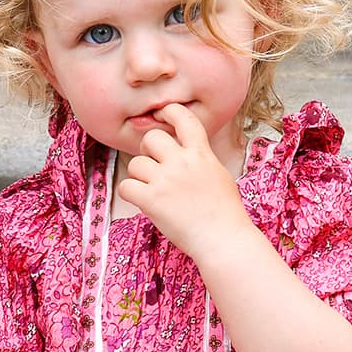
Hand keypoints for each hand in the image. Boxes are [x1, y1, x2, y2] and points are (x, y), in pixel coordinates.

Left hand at [117, 103, 251, 259]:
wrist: (223, 240)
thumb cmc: (225, 214)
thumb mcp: (219, 175)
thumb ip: (201, 160)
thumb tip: (186, 154)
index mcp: (201, 154)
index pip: (183, 118)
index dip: (169, 111)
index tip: (162, 114)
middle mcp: (182, 162)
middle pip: (152, 138)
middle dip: (147, 149)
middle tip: (153, 165)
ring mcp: (166, 180)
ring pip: (136, 163)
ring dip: (139, 176)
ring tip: (151, 190)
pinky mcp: (152, 200)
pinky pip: (126, 186)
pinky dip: (129, 193)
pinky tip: (140, 201)